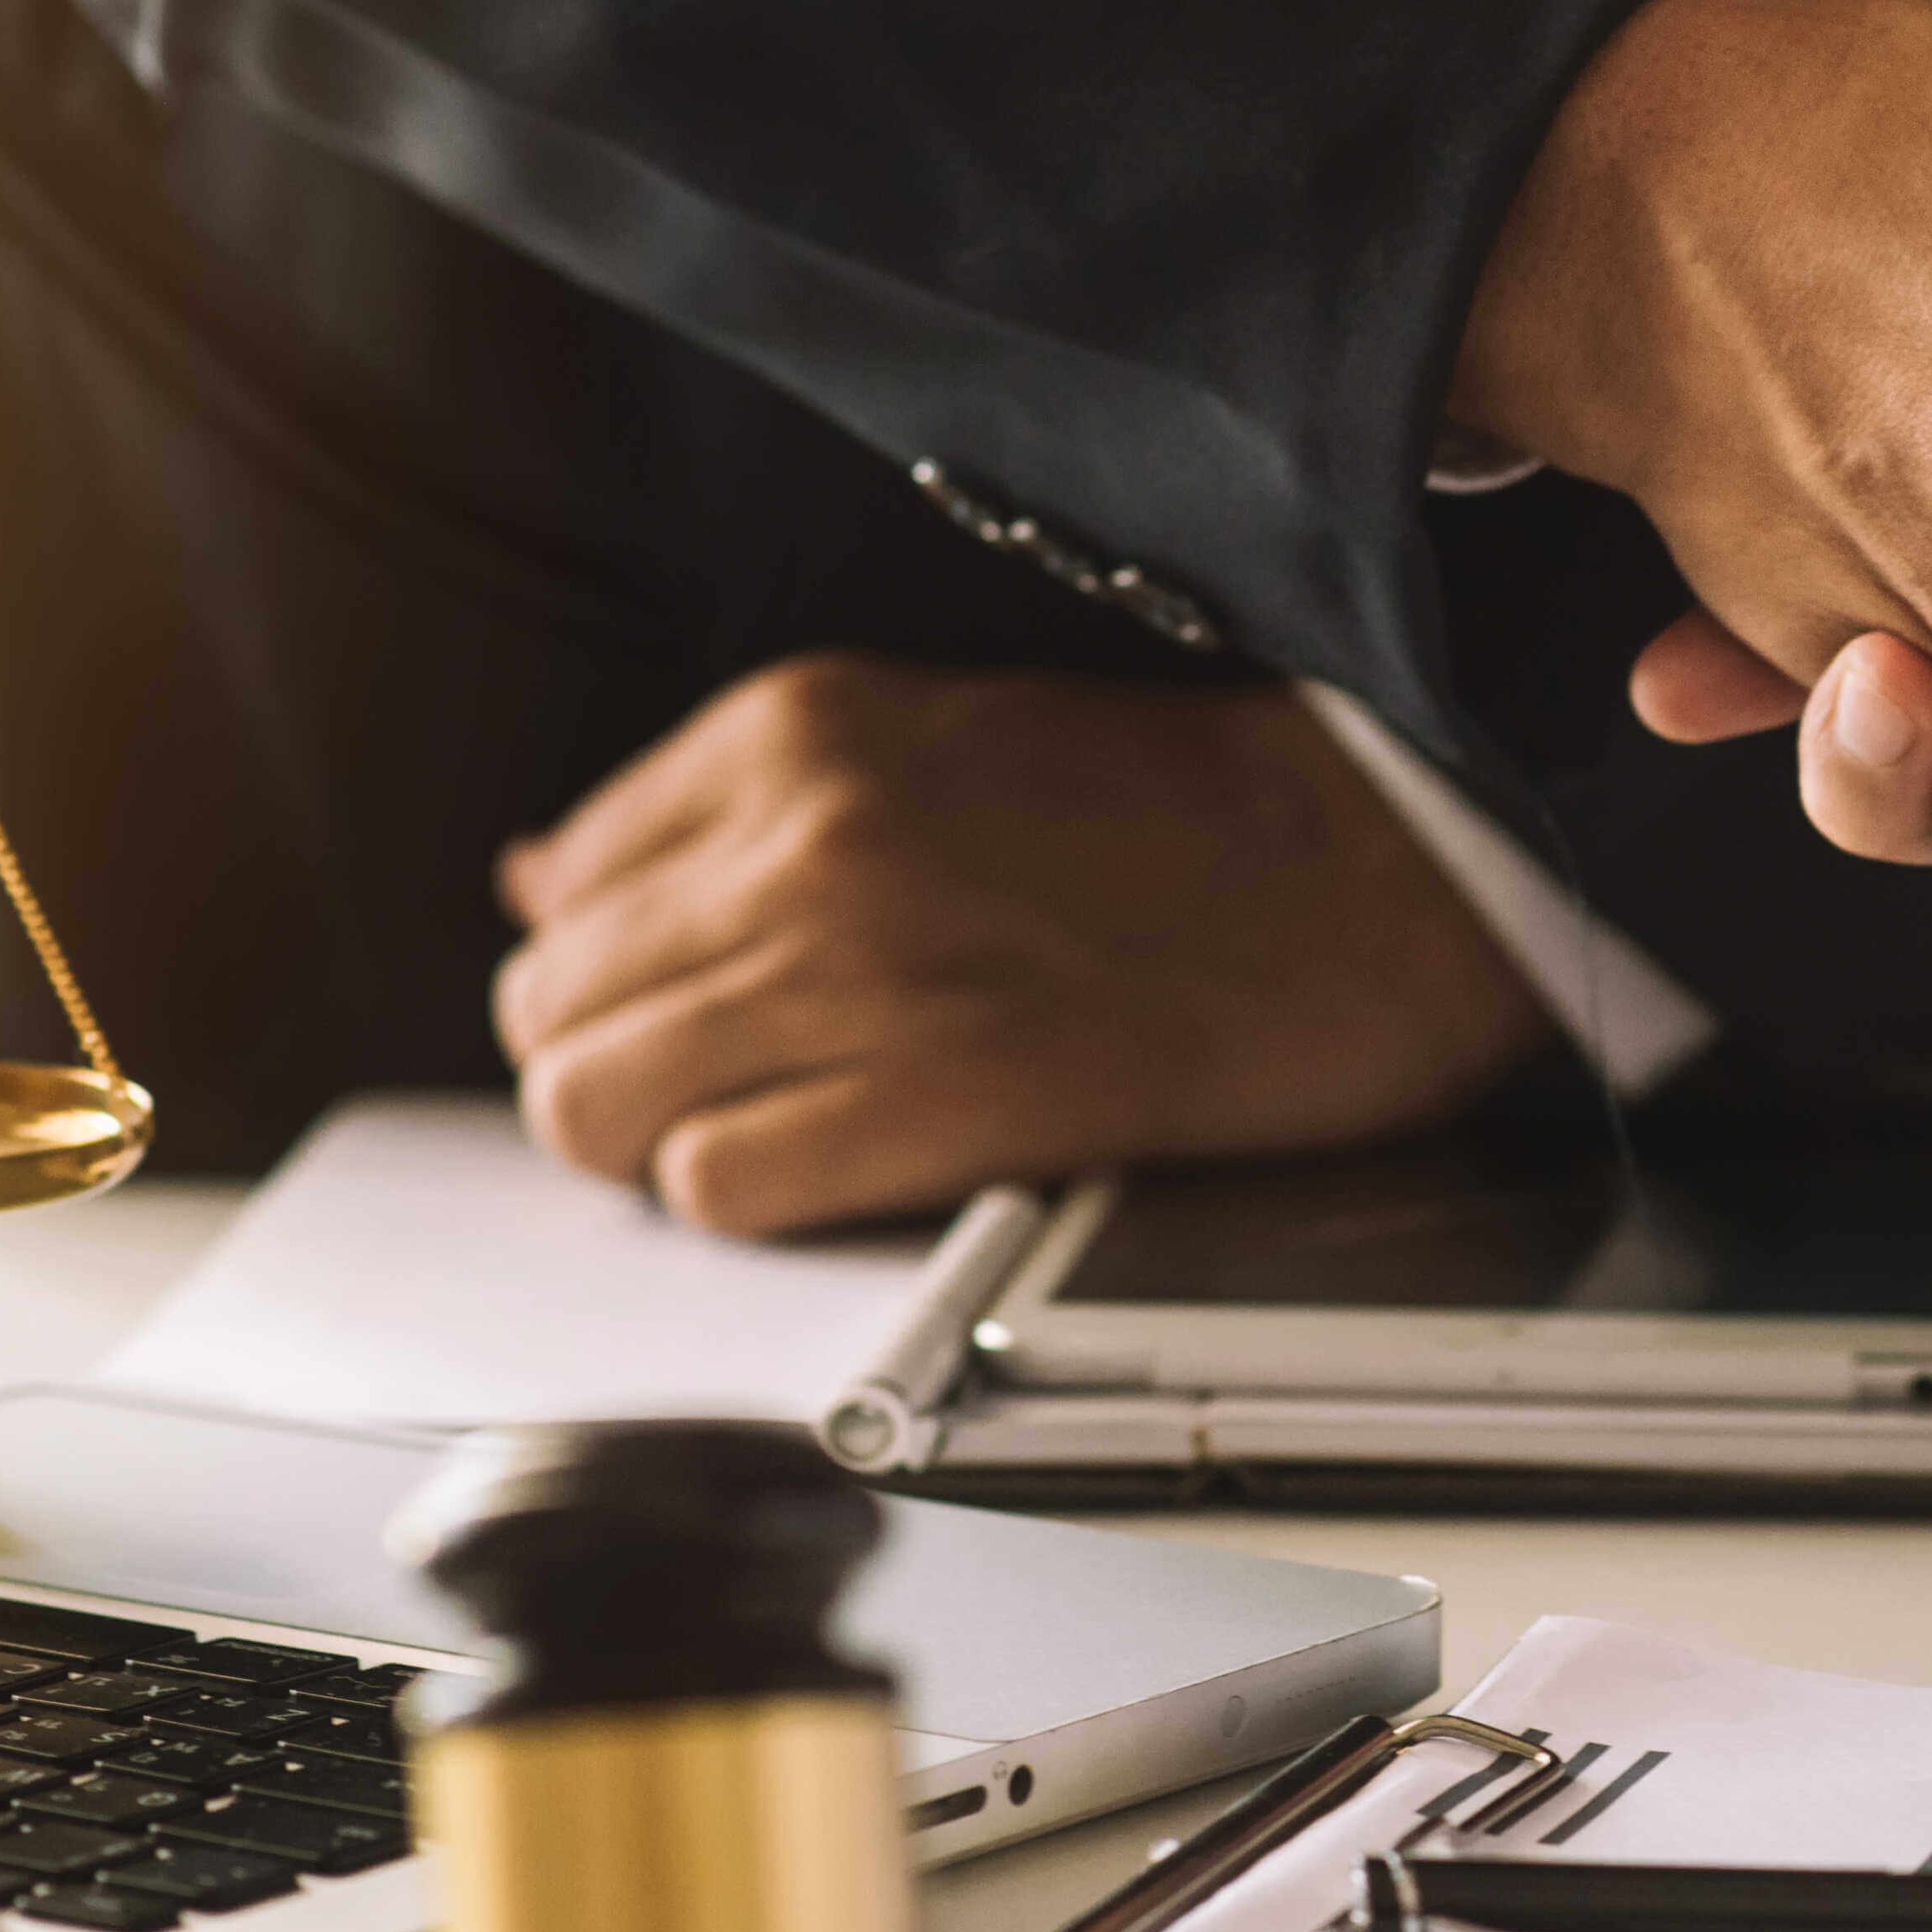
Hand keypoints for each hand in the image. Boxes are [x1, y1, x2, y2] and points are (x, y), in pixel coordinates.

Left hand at [490, 655, 1544, 1233]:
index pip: (562, 889)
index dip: (617, 975)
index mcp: (796, 729)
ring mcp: (864, 965)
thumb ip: (728, 810)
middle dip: (623, 1071)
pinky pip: (716, 1191)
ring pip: (596, 1108)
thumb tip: (543, 886)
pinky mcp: (944, 1092)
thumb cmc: (1188, 817)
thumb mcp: (926, 741)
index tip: (703, 1005)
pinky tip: (852, 1164)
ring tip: (792, 1128)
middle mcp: (802, 837)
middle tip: (744, 1085)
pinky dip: (759, 1202)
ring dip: (670, 1147)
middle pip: (555, 1011)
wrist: (1388, 868)